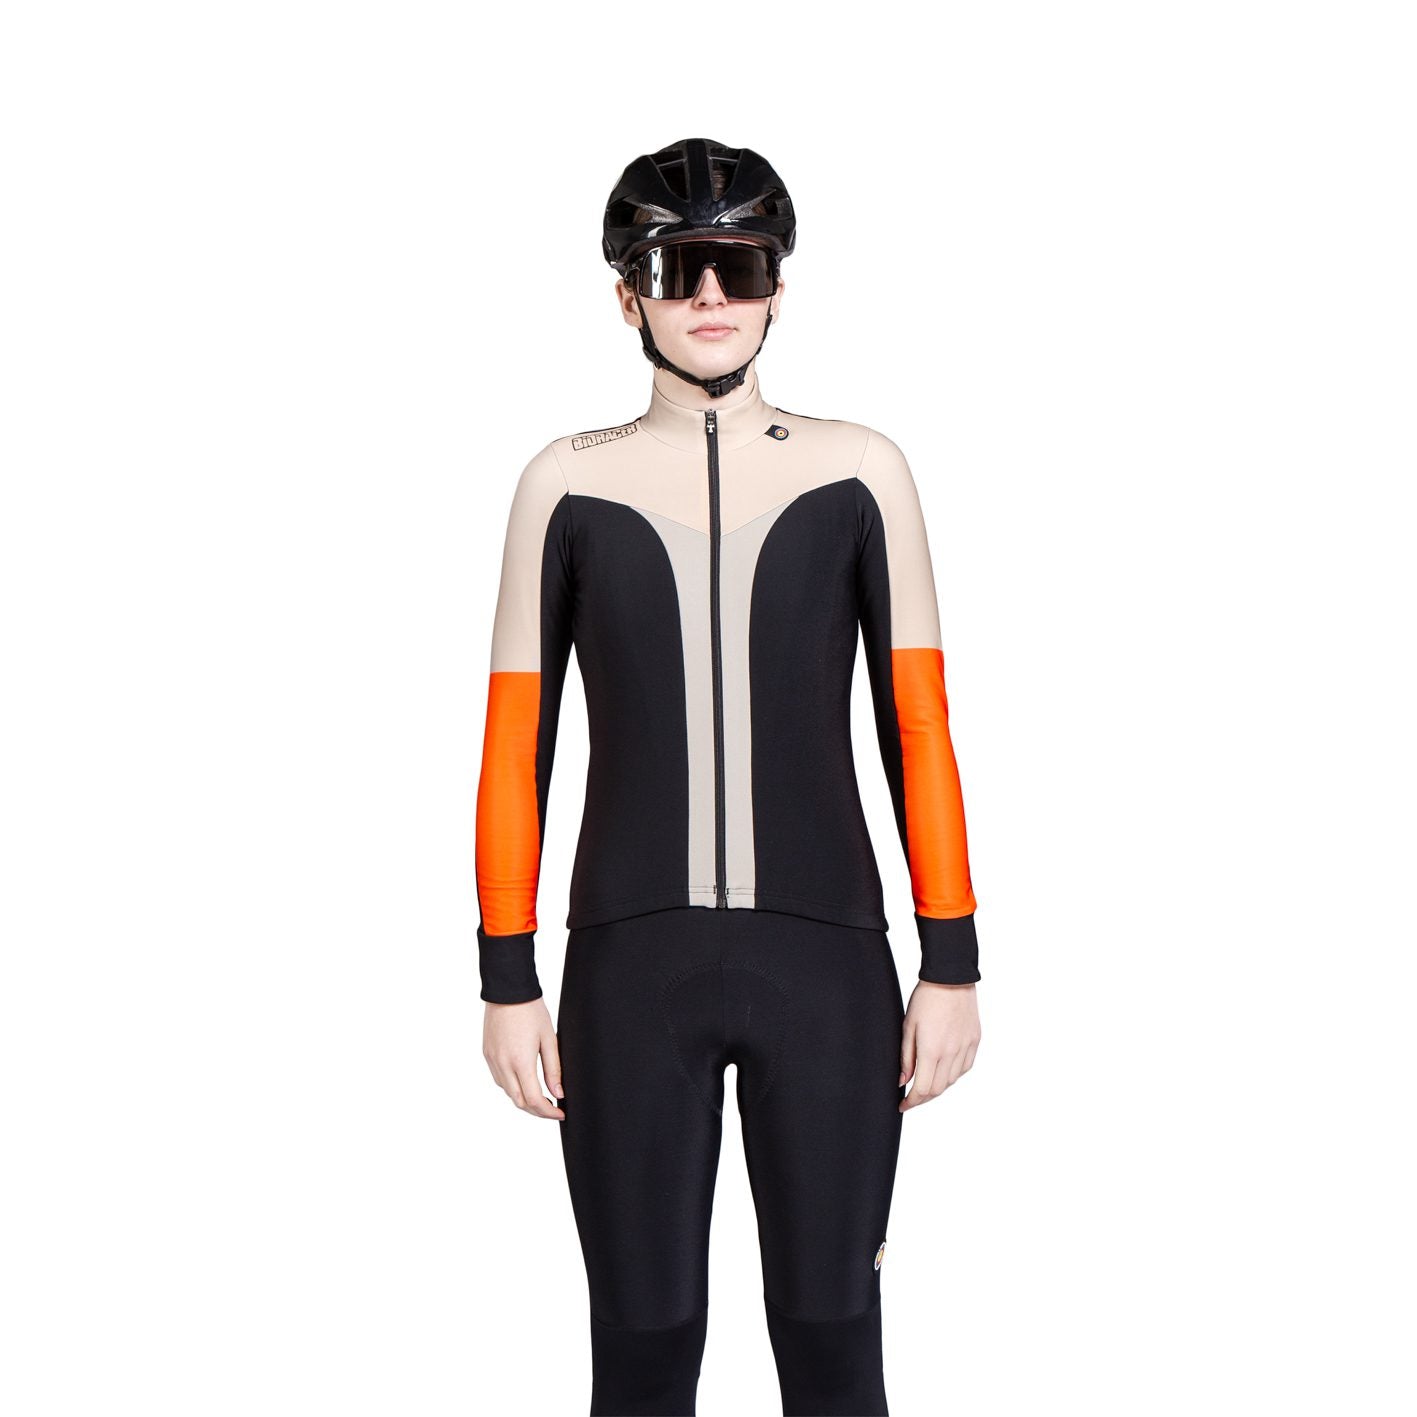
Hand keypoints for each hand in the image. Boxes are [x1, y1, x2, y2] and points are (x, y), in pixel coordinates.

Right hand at [483, 996, 565, 1119]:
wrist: (507, 990)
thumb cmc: (531, 1010)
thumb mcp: (549, 1038)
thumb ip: (553, 1068)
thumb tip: (558, 1093)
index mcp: (520, 1061)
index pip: (534, 1100)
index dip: (548, 1112)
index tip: (560, 1112)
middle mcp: (503, 1064)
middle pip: (519, 1102)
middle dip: (537, 1111)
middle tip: (553, 1109)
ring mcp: (492, 1060)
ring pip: (508, 1093)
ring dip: (524, 1100)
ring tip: (541, 1097)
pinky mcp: (487, 1054)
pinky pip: (499, 1079)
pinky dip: (512, 1087)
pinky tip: (524, 1082)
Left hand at [899, 981, 979, 1110]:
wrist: (951, 978)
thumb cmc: (925, 999)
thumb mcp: (908, 1026)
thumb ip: (906, 1056)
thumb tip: (903, 1080)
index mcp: (932, 1050)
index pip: (922, 1089)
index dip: (911, 1102)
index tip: (903, 1105)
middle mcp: (951, 1053)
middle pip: (938, 1089)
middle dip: (923, 1098)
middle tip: (911, 1098)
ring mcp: (965, 1048)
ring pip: (952, 1081)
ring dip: (938, 1087)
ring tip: (925, 1084)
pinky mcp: (974, 1041)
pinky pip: (964, 1068)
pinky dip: (953, 1075)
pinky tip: (944, 1071)